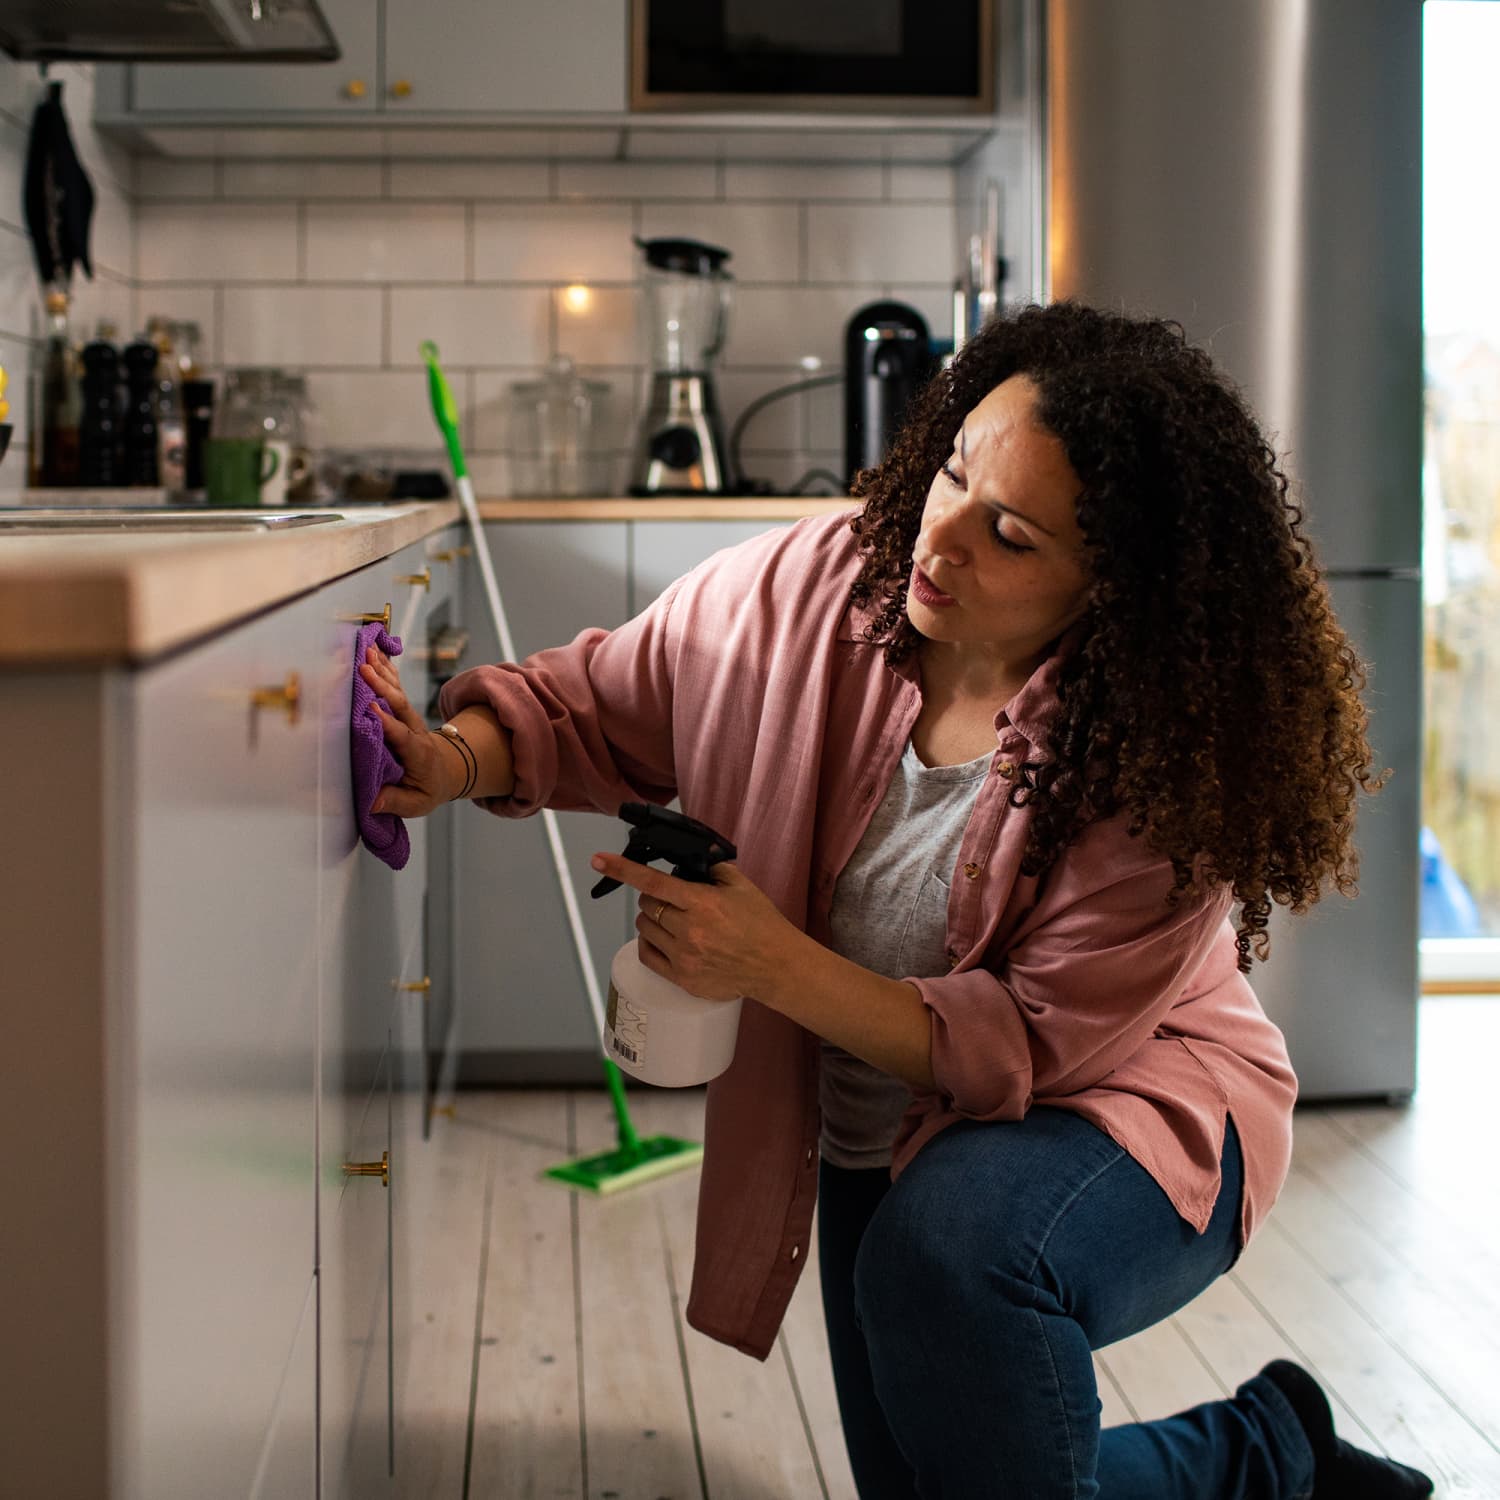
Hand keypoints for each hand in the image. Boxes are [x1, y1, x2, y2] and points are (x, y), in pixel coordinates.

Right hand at [359, 644, 464, 816]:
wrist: (448, 770)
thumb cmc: (428, 788)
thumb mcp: (417, 803)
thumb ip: (396, 801)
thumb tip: (373, 802)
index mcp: (418, 753)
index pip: (402, 735)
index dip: (387, 722)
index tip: (370, 709)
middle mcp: (415, 730)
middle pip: (399, 705)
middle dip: (382, 686)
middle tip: (364, 669)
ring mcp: (410, 717)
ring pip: (396, 692)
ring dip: (382, 670)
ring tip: (367, 650)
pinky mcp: (404, 710)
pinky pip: (394, 687)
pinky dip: (384, 668)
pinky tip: (373, 651)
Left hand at [589, 850, 806, 1002]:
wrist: (776, 966)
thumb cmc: (762, 925)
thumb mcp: (742, 887)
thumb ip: (713, 867)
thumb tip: (694, 854)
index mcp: (702, 903)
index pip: (653, 883)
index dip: (622, 870)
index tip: (599, 860)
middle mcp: (689, 930)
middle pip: (647, 907)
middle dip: (654, 899)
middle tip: (673, 901)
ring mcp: (684, 957)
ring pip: (645, 929)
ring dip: (652, 920)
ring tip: (675, 921)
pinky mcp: (683, 978)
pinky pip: (648, 956)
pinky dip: (650, 942)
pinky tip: (665, 939)